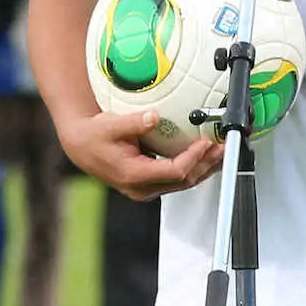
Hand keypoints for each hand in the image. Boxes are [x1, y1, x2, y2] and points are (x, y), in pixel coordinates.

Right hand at [57, 109, 222, 201]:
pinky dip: (195, 168)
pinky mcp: (150, 184)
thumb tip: (153, 117)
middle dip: (206, 164)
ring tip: (221, 152)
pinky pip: (178, 180)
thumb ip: (134, 122)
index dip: (193, 158)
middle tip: (223, 147)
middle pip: (183, 181)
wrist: (82, 147)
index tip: (206, 142)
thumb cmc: (95, 137)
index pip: (173, 171)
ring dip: (204, 168)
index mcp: (133, 175)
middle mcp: (141, 187)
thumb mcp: (111, 125)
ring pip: (183, 183)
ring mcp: (146, 188)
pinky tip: (206, 157)